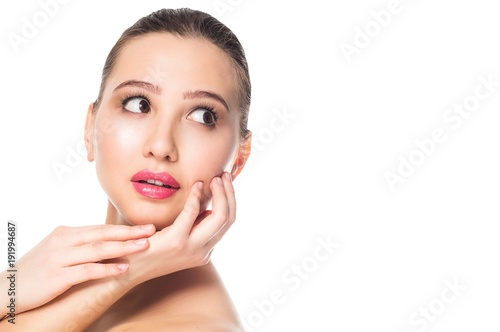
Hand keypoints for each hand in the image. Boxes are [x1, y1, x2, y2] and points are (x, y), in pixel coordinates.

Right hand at [9, 223, 155, 314]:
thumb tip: (108, 243)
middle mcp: (63, 240)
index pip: (100, 228)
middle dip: (130, 232)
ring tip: (144, 246)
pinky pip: (87, 271)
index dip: (124, 228)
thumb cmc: (37, 270)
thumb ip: (81, 245)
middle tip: (152, 230)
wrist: (8, 288)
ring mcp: (59, 257)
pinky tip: (123, 269)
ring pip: (98, 249)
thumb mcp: (59, 251)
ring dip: (124, 247)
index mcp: (66, 232)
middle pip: (103, 234)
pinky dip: (107, 269)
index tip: (145, 226)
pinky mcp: (57, 276)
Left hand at [127, 172, 235, 283]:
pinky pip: (193, 212)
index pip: (227, 223)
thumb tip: (205, 203)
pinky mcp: (176, 241)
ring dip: (220, 193)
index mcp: (204, 251)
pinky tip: (196, 184)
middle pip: (228, 219)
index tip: (225, 182)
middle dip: (230, 193)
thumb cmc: (146, 249)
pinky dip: (197, 196)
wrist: (126, 270)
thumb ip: (192, 225)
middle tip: (225, 175)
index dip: (230, 200)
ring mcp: (191, 249)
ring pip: (220, 217)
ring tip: (216, 177)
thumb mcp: (176, 237)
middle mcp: (202, 252)